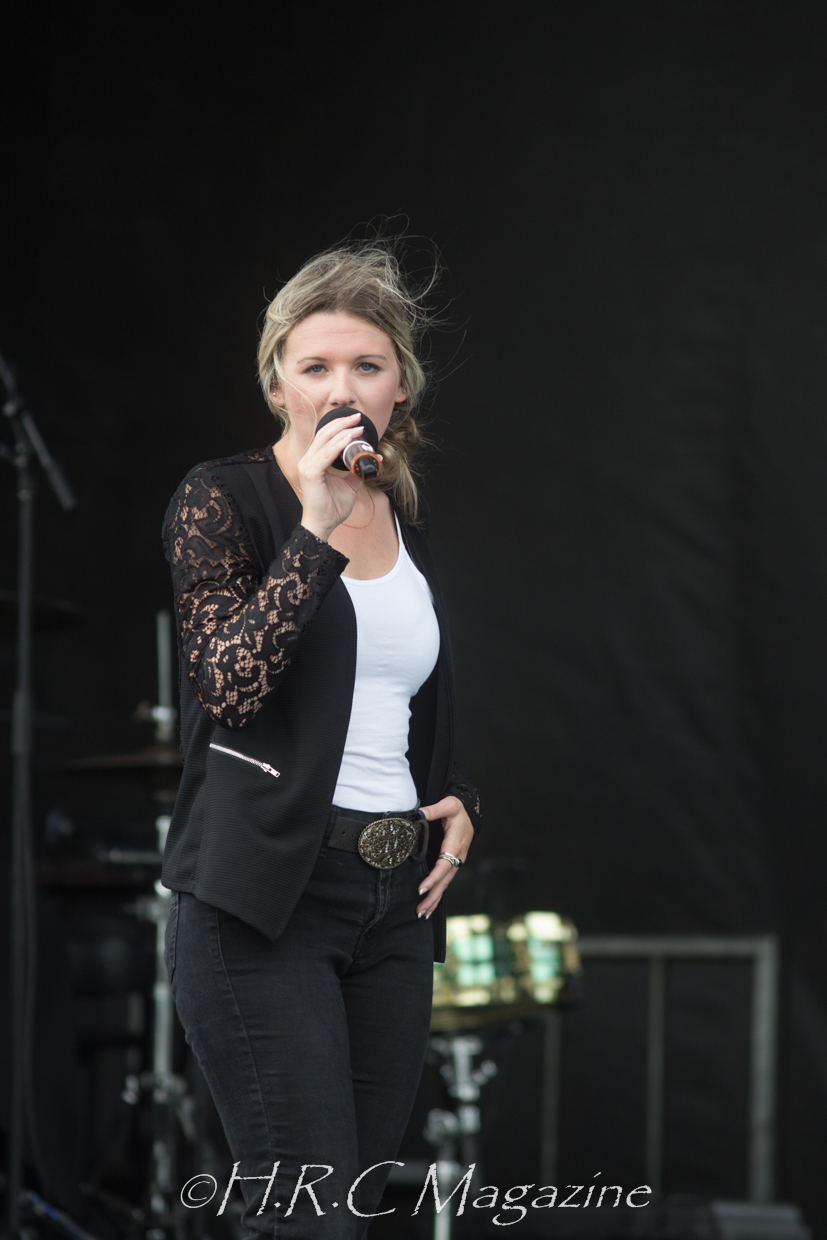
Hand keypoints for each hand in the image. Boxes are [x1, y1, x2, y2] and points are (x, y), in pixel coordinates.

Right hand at [296, 412, 366, 540]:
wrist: (324, 524)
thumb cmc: (333, 507)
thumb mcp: (350, 484)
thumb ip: (358, 470)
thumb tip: (375, 457)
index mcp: (314, 460)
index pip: (325, 436)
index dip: (339, 426)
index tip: (356, 421)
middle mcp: (307, 460)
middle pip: (324, 433)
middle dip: (342, 423)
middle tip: (358, 417)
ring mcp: (307, 465)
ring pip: (325, 441)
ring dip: (343, 432)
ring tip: (358, 427)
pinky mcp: (310, 473)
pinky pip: (326, 454)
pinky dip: (339, 445)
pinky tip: (350, 439)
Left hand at [416, 796, 473, 919]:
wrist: (471, 812)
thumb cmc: (459, 809)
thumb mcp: (449, 805)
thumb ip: (435, 809)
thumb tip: (421, 812)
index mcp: (455, 845)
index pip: (443, 865)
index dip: (433, 878)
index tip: (421, 889)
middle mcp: (457, 857)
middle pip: (444, 881)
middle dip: (432, 897)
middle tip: (420, 911)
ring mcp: (456, 862)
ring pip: (445, 884)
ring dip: (435, 899)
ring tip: (422, 913)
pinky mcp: (453, 863)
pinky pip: (445, 881)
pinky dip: (438, 893)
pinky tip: (430, 904)